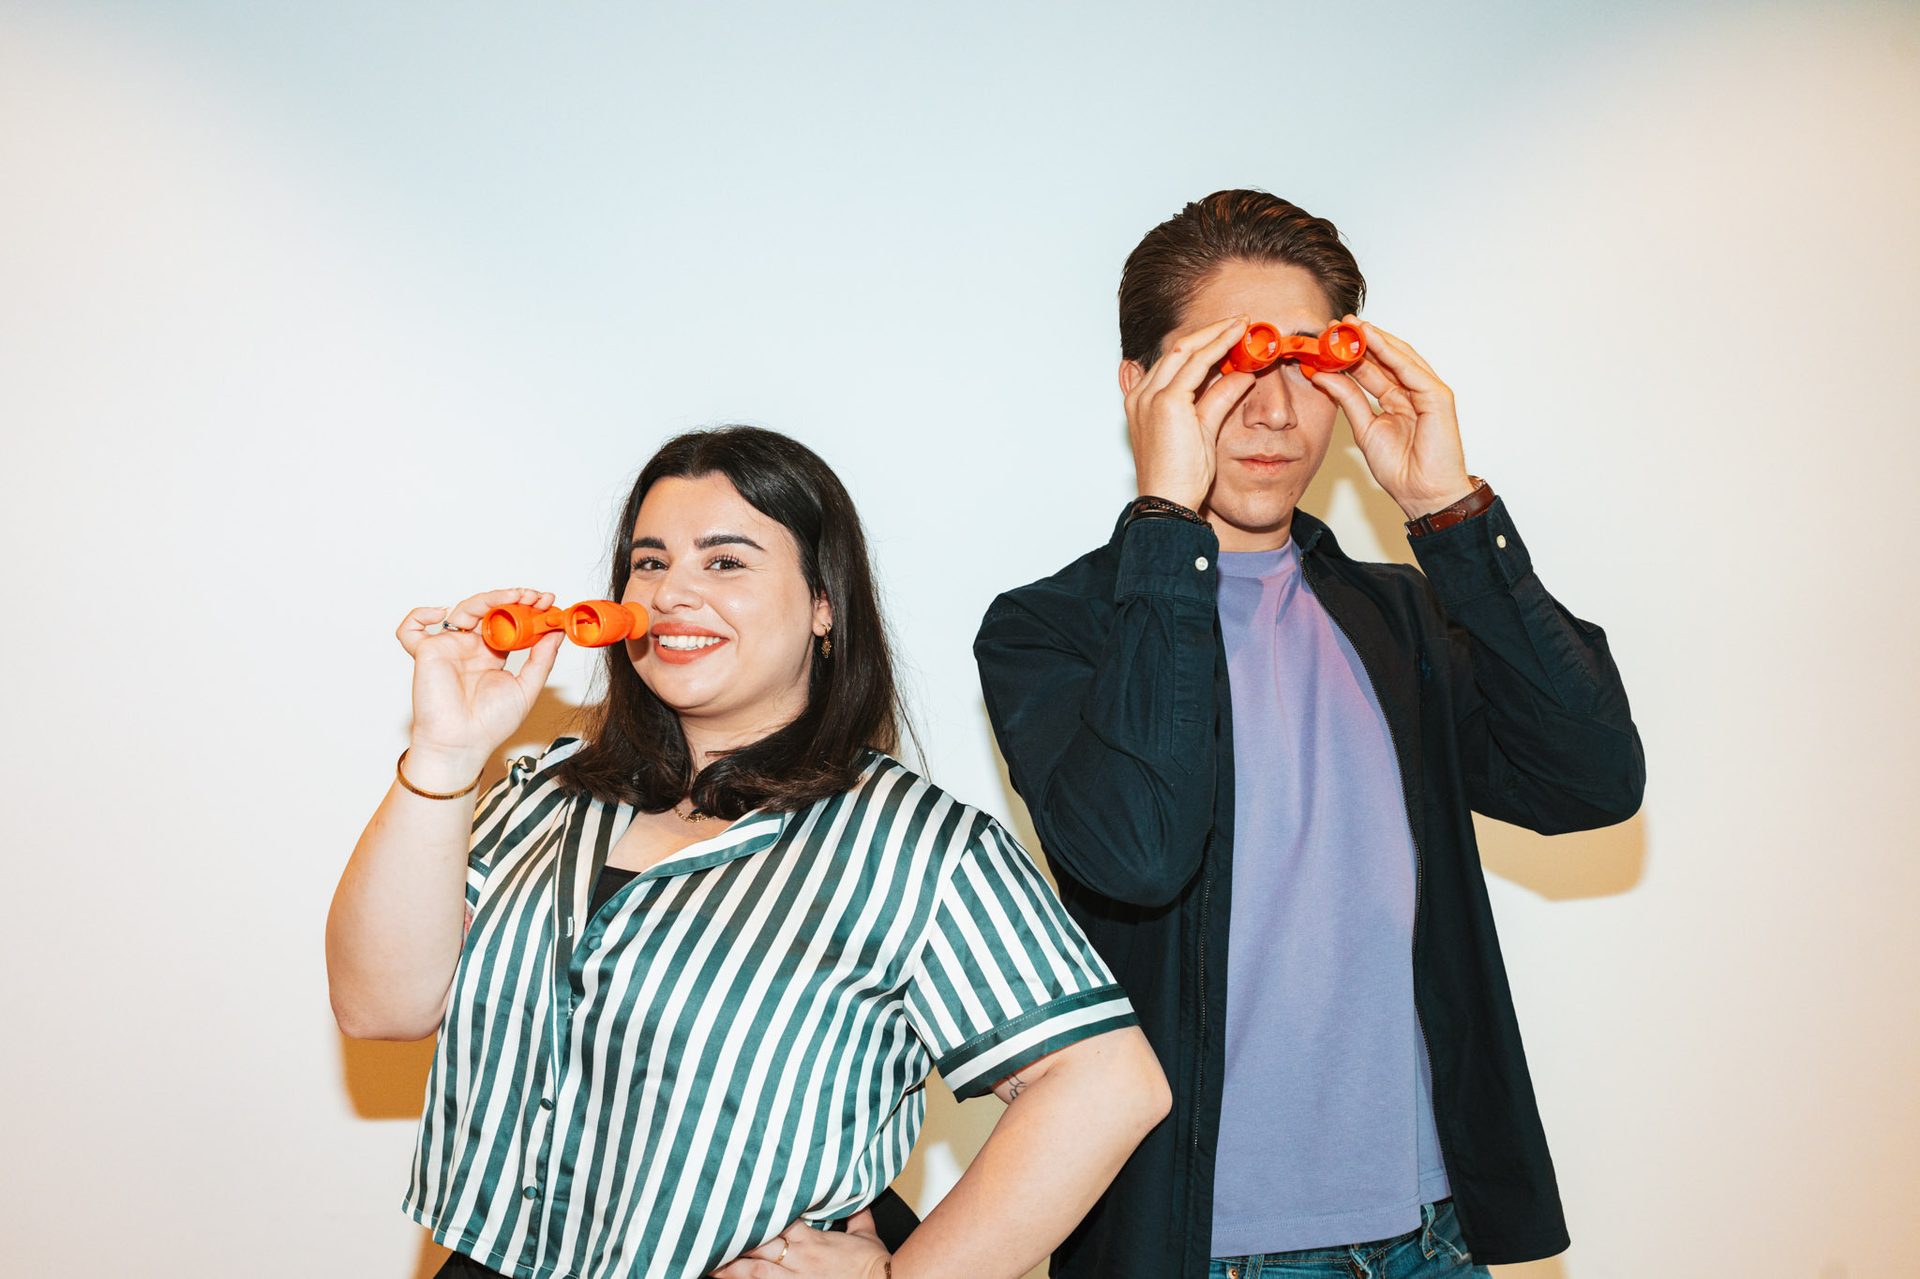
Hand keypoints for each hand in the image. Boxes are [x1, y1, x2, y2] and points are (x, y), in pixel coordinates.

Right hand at [394, 588, 564, 783]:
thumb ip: (542, 660)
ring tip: (513, 597)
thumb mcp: (527, 688)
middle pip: (488, 611)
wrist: (464, 744)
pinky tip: (443, 613)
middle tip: (533, 596)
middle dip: (512, 598)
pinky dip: (420, 615)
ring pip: (463, 609)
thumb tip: (557, 632)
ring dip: (488, 598)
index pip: (509, 622)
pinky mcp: (427, 653)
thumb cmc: (490, 725)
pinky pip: (411, 629)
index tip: (547, 601)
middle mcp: (470, 648)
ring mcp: (449, 648)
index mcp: (492, 655)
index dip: (526, 609)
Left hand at [710, 1212, 889, 1278]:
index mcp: (812, 1240)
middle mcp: (798, 1259)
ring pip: (752, 1271)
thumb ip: (856, 1213)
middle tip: (707, 1231)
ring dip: (728, 1266)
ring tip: (705, 1261)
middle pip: (757, 1244)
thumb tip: (858, 1194)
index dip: (756, 1212)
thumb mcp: (865, 1235)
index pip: (777, 1219)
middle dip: (733, 1239)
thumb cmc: (873, 1266)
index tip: (737, 1203)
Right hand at [1123, 315, 1258, 511]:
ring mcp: (1151, 396)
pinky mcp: (1167, 402)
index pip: (1173, 362)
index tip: (1227, 336)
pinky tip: (1237, 340)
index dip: (1202, 345)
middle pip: (1177, 349)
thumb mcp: (1203, 431)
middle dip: (1210, 332)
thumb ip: (1218, 400)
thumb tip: (1242, 376)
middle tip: (1239, 322)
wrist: (1168, 502)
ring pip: (1186, 350)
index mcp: (1142, 401)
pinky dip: (1219, 347)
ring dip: (1217, 333)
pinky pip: (1198, 364)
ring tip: (1243, 324)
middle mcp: (1141, 394)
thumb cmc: (1180, 478)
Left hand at [1308, 317, 1475, 520]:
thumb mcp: (1364, 428)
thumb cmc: (1400, 468)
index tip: (1327, 341)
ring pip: (1400, 358)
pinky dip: (1392, 353)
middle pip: (1385, 359)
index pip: (1372, 370)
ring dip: (1376, 340)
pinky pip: (1412, 370)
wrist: (1422, 493)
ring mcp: (1427, 392)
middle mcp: (1411, 392)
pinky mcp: (1438, 396)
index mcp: (1396, 400)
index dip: (1350, 355)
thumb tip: (1322, 375)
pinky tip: (1373, 340)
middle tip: (1336, 325)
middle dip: (1361, 341)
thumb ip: (1347, 399)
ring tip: (1352, 326)